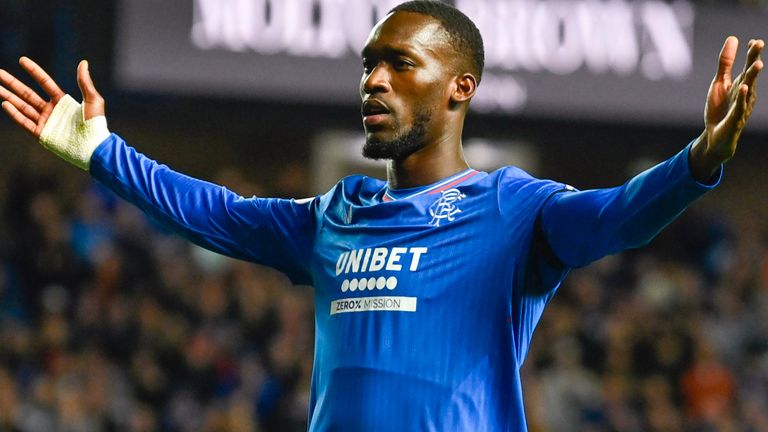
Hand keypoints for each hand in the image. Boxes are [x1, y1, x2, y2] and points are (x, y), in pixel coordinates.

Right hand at [0, 57, 104, 136]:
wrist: (94, 145)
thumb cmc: (96, 123)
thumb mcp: (92, 100)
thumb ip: (85, 82)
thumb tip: (83, 62)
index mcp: (62, 101)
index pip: (44, 83)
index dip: (34, 71)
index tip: (22, 60)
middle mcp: (51, 110)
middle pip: (28, 94)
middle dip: (13, 83)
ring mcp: (46, 122)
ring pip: (23, 107)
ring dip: (9, 97)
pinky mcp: (42, 134)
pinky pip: (25, 122)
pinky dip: (15, 114)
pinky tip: (5, 104)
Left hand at [691, 37, 763, 180]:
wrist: (715, 136)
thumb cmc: (720, 108)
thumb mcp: (719, 83)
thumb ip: (725, 63)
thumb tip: (733, 38)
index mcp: (741, 83)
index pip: (747, 66)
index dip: (750, 54)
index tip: (754, 41)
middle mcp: (745, 94)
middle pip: (750, 74)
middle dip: (754, 60)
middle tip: (759, 44)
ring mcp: (742, 106)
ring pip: (749, 90)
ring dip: (753, 77)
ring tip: (757, 63)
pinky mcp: (735, 119)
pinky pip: (739, 107)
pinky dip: (741, 98)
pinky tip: (743, 88)